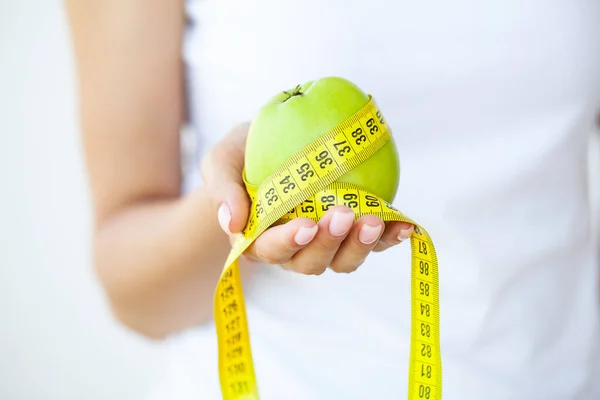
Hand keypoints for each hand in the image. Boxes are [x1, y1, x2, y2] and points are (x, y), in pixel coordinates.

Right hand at [201, 123, 413, 274]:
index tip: (307, 224)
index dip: (289, 242)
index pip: (270, 249)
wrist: (272, 144)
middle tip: (343, 215)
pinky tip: (406, 226)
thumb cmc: (242, 156)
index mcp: (257, 238)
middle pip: (311, 262)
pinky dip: (389, 237)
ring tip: (376, 221)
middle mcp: (293, 248)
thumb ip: (221, 188)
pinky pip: (371, 243)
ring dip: (361, 246)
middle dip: (329, 244)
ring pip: (343, 260)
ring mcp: (325, 242)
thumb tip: (232, 222)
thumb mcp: (221, 160)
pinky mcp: (351, 231)